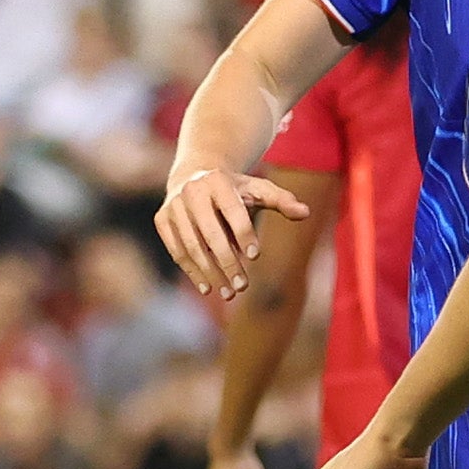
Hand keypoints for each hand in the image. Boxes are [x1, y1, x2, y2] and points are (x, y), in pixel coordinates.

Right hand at [152, 163, 307, 301]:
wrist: (194, 175)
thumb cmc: (234, 188)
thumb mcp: (258, 188)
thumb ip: (281, 200)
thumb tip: (305, 212)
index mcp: (218, 180)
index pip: (232, 210)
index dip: (243, 233)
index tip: (255, 257)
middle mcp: (192, 191)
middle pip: (210, 233)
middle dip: (227, 262)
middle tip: (243, 286)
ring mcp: (173, 206)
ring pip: (191, 246)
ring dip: (209, 273)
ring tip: (228, 293)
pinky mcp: (162, 220)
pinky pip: (177, 251)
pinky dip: (192, 271)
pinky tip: (207, 288)